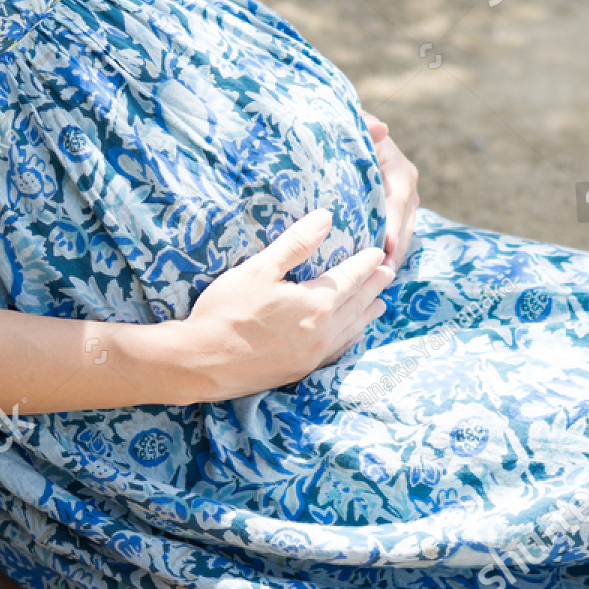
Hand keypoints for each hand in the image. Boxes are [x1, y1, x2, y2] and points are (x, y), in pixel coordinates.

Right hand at [171, 210, 393, 401]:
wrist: (200, 363)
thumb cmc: (225, 311)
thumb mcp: (258, 269)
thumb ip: (295, 243)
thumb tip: (326, 217)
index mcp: (315, 304)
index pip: (349, 278)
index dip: (365, 264)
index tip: (378, 253)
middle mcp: (322, 332)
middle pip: (356, 304)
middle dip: (373, 287)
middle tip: (388, 273)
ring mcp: (313, 355)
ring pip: (351, 331)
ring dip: (367, 314)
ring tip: (379, 304)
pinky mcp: (300, 371)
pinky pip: (337, 352)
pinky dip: (350, 339)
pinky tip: (351, 336)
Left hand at [362, 111, 419, 270]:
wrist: (345, 137)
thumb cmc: (346, 131)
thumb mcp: (353, 126)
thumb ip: (364, 127)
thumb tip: (380, 129)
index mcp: (399, 168)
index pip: (399, 198)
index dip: (393, 222)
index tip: (386, 244)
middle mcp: (406, 188)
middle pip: (405, 224)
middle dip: (396, 250)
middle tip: (383, 274)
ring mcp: (402, 205)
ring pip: (402, 235)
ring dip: (393, 258)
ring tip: (379, 281)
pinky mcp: (392, 217)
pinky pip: (393, 238)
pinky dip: (386, 256)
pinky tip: (373, 276)